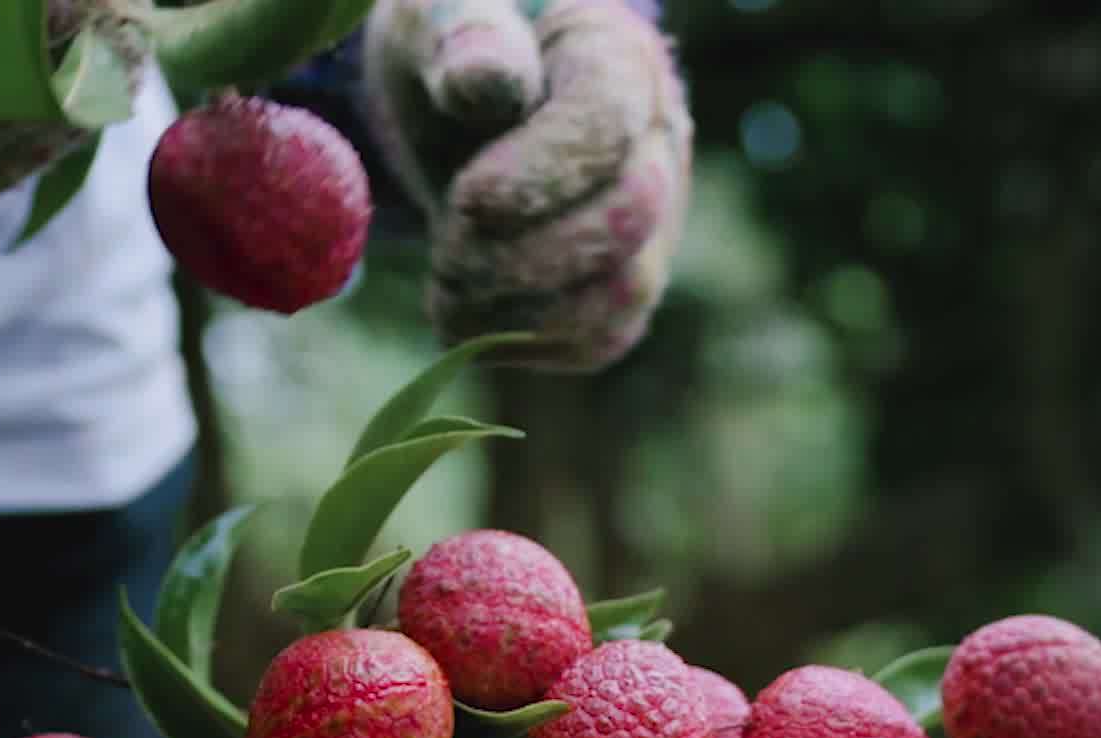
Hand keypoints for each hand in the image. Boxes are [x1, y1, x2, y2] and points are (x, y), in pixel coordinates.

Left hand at [363, 0, 689, 370]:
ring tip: (445, 285)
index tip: (468, 200)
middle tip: (446, 251)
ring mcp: (653, 224)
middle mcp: (657, 144)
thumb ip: (466, 36)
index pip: (606, 125)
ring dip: (522, 310)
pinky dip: (525, 342)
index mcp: (618, 59)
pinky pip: (597, 341)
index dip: (541, 173)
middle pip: (628, 219)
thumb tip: (486, 80)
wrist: (460, 105)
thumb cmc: (450, 48)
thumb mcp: (442, 18)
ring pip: (622, 296)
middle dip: (526, 253)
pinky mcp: (623, 287)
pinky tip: (466, 311)